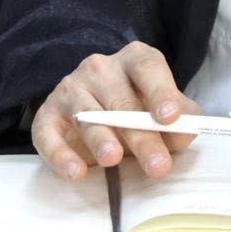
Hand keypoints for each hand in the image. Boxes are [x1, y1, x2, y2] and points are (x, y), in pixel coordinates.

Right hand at [30, 42, 200, 181]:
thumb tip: (183, 135)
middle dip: (141, 135)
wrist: (90, 105)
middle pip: (122, 102)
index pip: (148, 68)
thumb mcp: (161, 106)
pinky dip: (61, 155)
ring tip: (113, 159)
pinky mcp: (46, 115)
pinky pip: (49, 136)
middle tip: (157, 164)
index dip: (160, 92)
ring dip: (101, 140)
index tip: (170, 117)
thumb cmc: (135, 104)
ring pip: (87, 116)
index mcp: (134, 59)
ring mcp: (70, 89)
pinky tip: (76, 172)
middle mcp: (100, 69)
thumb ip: (180, 118)